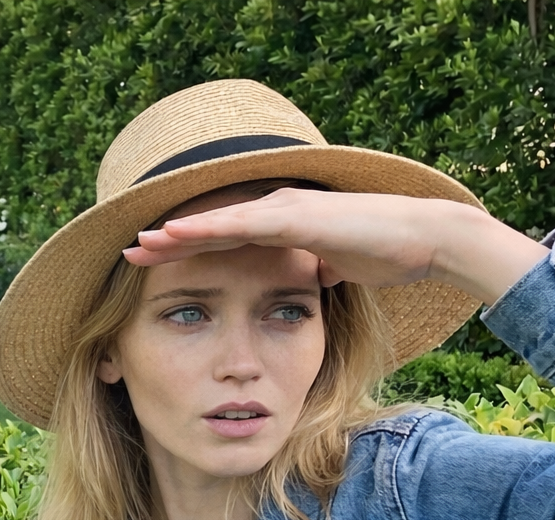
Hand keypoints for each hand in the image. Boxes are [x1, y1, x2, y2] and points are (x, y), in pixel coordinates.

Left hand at [123, 189, 548, 305]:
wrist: (427, 239)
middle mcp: (276, 210)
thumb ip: (319, 267)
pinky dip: (208, 228)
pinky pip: (242, 224)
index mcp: (283, 224)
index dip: (187, 250)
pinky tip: (179, 234)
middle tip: (128, 252)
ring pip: (218, 222)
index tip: (152, 264)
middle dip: (168, 242)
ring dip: (177, 234)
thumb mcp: (339, 266)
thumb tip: (317, 276)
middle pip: (211, 228)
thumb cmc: (388, 252)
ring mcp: (284, 209)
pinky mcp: (294, 217)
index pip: (224, 239)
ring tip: (141, 244)